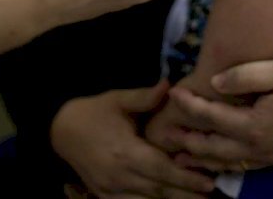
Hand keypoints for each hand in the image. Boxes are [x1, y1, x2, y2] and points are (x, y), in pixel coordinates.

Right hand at [51, 83, 214, 198]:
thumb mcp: (118, 99)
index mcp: (124, 151)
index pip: (160, 168)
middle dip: (186, 194)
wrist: (61, 130)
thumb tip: (170, 85)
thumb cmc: (95, 111)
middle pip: (158, 190)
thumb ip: (145, 97)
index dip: (185, 177)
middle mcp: (119, 175)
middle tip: (211, 193)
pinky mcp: (105, 196)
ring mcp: (110, 190)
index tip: (209, 181)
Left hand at [159, 59, 272, 172]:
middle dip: (187, 140)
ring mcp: (269, 156)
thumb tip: (214, 82)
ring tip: (181, 158)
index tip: (171, 93)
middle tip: (165, 134)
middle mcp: (257, 146)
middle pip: (212, 147)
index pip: (210, 116)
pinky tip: (220, 164)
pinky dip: (225, 167)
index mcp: (253, 125)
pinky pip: (244, 168)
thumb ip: (244, 75)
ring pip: (226, 163)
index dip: (188, 105)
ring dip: (201, 160)